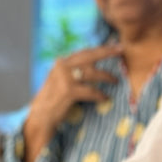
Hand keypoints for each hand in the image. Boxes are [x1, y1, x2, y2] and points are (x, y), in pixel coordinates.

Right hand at [22, 43, 121, 161]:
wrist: (41, 116)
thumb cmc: (54, 100)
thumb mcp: (61, 80)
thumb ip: (73, 71)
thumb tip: (92, 65)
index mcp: (61, 62)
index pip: (83, 52)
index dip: (99, 48)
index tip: (114, 45)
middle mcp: (62, 66)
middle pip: (89, 56)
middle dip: (107, 52)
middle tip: (121, 49)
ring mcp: (64, 78)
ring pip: (92, 73)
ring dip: (107, 77)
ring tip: (115, 81)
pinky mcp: (68, 91)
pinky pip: (90, 91)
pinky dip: (99, 95)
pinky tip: (105, 98)